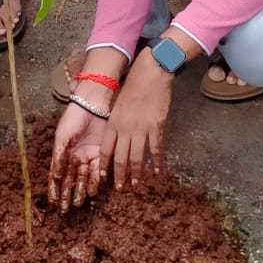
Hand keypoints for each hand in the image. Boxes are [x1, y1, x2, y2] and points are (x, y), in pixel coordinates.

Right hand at [48, 102, 108, 212]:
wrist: (92, 105)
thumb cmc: (73, 118)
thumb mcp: (63, 136)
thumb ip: (60, 156)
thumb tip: (57, 176)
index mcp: (62, 154)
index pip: (57, 176)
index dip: (54, 189)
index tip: (53, 202)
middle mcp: (74, 158)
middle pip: (70, 180)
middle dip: (68, 194)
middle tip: (67, 209)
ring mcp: (87, 157)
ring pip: (83, 178)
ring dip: (81, 191)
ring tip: (80, 203)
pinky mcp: (100, 154)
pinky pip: (97, 171)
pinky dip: (95, 181)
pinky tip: (92, 190)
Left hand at [100, 51, 172, 190]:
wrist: (150, 74)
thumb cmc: (134, 87)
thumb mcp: (119, 106)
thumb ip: (118, 123)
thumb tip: (119, 139)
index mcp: (113, 123)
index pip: (106, 149)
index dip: (104, 165)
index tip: (103, 178)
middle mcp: (124, 129)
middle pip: (120, 158)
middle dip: (120, 176)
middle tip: (121, 189)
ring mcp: (140, 129)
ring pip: (137, 157)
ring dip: (137, 173)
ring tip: (137, 185)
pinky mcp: (156, 127)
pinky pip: (155, 149)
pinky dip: (157, 163)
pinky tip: (158, 172)